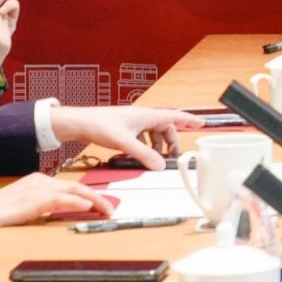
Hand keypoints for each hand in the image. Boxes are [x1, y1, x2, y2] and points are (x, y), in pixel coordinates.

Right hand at [0, 172, 114, 226]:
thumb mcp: (23, 211)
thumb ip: (41, 210)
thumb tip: (59, 215)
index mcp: (37, 182)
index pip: (69, 187)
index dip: (88, 195)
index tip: (100, 204)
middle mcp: (39, 181)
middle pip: (76, 187)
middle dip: (96, 197)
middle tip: (110, 207)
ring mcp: (37, 188)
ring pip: (73, 191)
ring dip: (93, 200)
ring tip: (107, 209)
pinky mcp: (33, 200)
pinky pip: (61, 200)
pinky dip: (76, 203)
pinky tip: (88, 208)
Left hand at [50, 105, 200, 168]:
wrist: (80, 123)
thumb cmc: (100, 125)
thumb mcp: (125, 142)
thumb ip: (144, 154)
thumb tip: (159, 165)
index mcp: (146, 115)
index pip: (174, 116)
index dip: (189, 120)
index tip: (201, 123)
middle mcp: (142, 117)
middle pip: (164, 128)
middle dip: (170, 142)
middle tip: (172, 156)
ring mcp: (133, 122)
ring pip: (152, 134)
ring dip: (156, 146)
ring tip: (153, 160)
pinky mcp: (124, 129)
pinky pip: (141, 138)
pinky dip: (143, 147)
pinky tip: (136, 157)